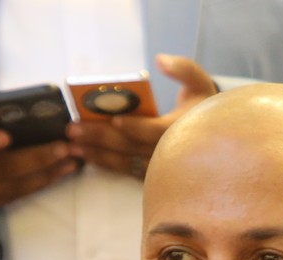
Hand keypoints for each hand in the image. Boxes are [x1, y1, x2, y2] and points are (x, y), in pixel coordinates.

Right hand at [0, 100, 81, 212]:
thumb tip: (28, 101)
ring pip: (14, 185)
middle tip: (63, 147)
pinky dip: (41, 184)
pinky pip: (18, 195)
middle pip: (2, 168)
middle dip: (36, 158)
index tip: (4, 138)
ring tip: (71, 160)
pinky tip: (60, 173)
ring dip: (46, 174)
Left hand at [66, 54, 217, 178]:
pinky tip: (84, 154)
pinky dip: (104, 163)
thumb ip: (183, 68)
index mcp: (181, 130)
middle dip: (101, 138)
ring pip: (125, 162)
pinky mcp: (150, 175)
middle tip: (73, 129)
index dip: (136, 127)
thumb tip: (160, 60)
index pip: (155, 132)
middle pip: (131, 147)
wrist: (211, 138)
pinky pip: (125, 170)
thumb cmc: (200, 107)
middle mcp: (169, 153)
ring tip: (71, 145)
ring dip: (96, 154)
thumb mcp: (199, 82)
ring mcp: (159, 168)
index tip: (115, 120)